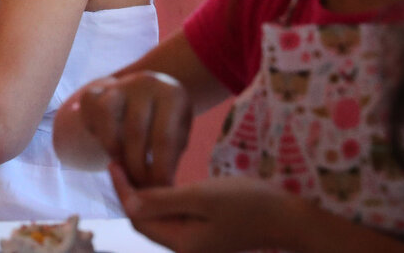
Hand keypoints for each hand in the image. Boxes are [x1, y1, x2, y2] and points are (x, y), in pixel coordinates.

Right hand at [79, 71, 191, 186]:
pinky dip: (101, 139)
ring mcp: (118, 85)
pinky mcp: (95, 92)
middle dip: (136, 168)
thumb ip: (170, 158)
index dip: (160, 170)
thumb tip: (160, 189)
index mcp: (173, 94)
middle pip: (136, 133)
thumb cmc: (164, 124)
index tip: (159, 190)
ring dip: (117, 156)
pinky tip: (112, 152)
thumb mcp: (177, 136)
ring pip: (111, 126)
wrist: (142, 98)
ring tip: (126, 173)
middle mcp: (146, 83)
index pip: (165, 138)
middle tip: (140, 189)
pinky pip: (93, 119)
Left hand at [111, 164, 295, 252]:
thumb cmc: (248, 203)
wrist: (290, 218)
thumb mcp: (202, 196)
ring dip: (145, 195)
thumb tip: (129, 204)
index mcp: (181, 243)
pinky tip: (161, 180)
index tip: (113, 161)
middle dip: (130, 192)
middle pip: (144, 220)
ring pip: (158, 218)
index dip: (122, 190)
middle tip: (120, 159)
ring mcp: (196, 243)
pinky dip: (163, 199)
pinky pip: (174, 216)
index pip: (137, 217)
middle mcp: (184, 248)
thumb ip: (163, 201)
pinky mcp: (205, 234)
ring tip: (135, 166)